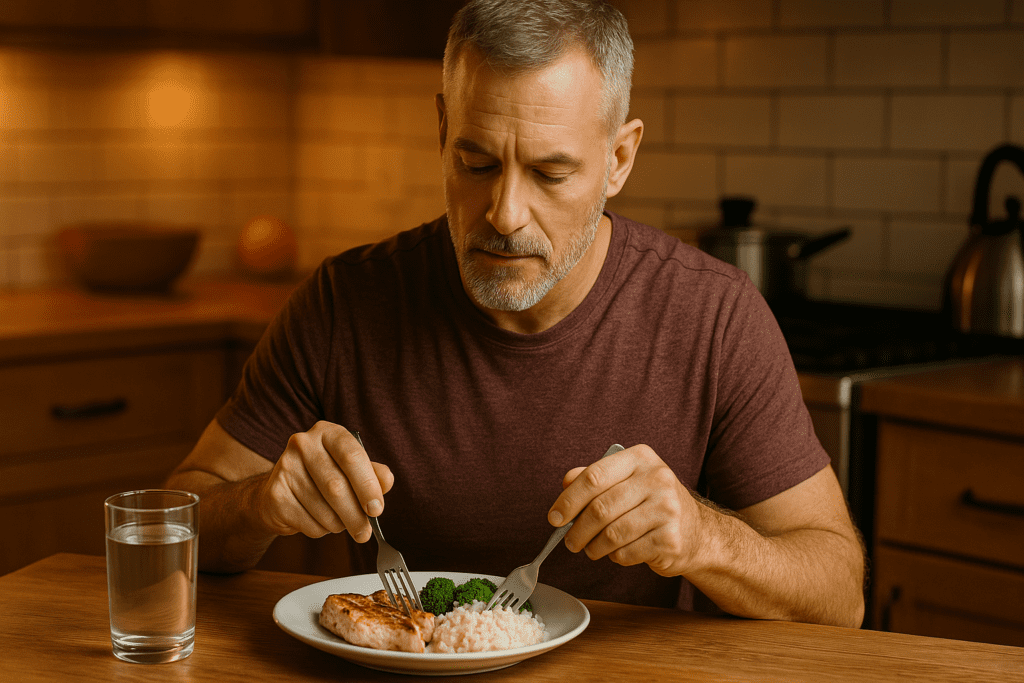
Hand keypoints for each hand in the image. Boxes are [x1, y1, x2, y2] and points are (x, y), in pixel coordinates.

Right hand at [255, 421, 393, 542]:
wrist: (280, 491)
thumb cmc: (323, 478)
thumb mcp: (351, 470)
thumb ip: (373, 473)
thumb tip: (386, 482)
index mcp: (328, 432)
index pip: (352, 456)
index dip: (367, 485)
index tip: (377, 509)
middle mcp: (304, 444)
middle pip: (337, 486)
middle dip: (356, 515)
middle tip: (365, 532)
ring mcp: (285, 467)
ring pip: (324, 509)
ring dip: (339, 524)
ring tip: (340, 521)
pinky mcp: (275, 494)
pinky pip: (308, 522)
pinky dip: (321, 530)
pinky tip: (319, 520)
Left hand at [548, 444, 704, 576]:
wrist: (697, 532)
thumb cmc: (653, 504)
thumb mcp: (627, 480)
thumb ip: (595, 478)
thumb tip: (566, 483)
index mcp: (641, 458)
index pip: (594, 476)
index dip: (568, 500)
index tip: (554, 517)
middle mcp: (657, 479)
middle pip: (600, 508)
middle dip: (577, 530)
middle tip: (570, 541)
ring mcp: (667, 509)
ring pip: (611, 534)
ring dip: (594, 547)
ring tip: (592, 549)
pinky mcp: (670, 540)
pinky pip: (626, 553)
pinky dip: (615, 557)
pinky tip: (619, 552)